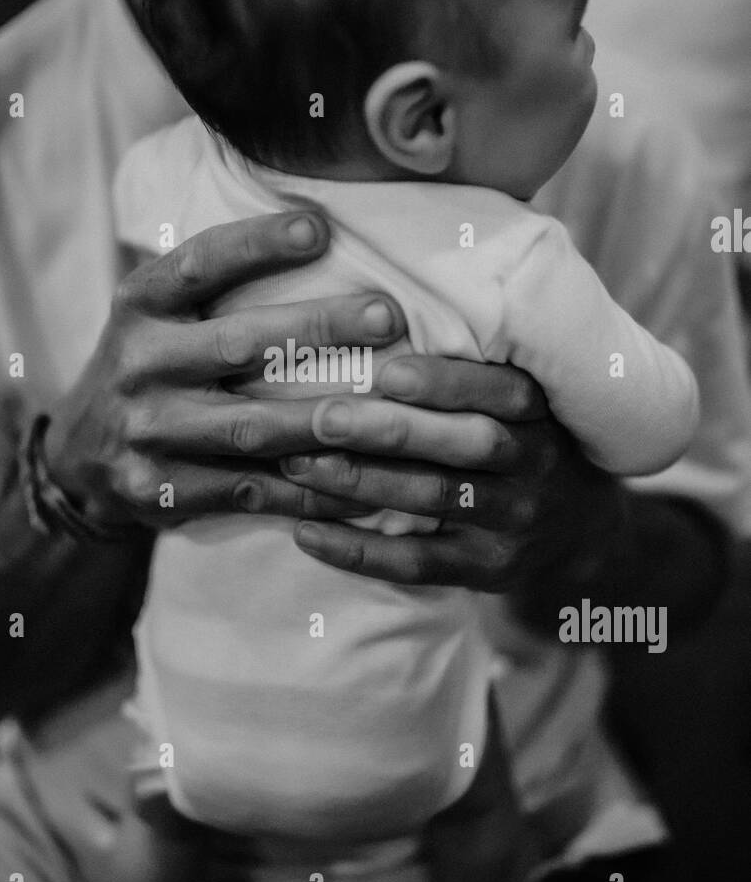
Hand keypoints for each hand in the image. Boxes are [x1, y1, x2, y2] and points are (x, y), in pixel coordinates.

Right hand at [44, 212, 405, 529]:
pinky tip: (368, 485)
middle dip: (317, 328)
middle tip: (387, 315)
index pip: (199, 264)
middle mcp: (139, 364)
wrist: (80, 456)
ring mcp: (149, 432)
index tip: (319, 228)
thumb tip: (323, 230)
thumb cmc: (152, 363)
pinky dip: (314, 490)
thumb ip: (217, 282)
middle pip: (237, 344)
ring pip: (252, 427)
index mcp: (140, 305)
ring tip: (393, 408)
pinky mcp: (164, 492)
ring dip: (327, 419)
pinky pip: (253, 491)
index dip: (256, 245)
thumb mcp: (159, 311)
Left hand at [282, 353, 622, 589]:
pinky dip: (361, 551)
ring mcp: (513, 520)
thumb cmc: (524, 445)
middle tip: (322, 416)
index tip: (388, 370)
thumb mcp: (522, 405)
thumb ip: (469, 371)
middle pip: (464, 443)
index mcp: (540, 412)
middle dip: (390, 430)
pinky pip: (419, 563)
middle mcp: (534, 464)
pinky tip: (307, 534)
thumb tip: (373, 312)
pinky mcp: (487, 569)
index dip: (447, 381)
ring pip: (436, 498)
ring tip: (299, 464)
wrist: (583, 536)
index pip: (502, 390)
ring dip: (363, 482)